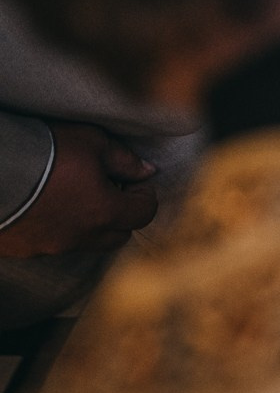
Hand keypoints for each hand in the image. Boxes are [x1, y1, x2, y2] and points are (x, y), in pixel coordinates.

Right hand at [0, 122, 157, 257]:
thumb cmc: (45, 151)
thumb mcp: (93, 142)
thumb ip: (124, 160)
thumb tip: (146, 172)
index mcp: (103, 213)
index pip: (144, 214)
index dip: (143, 194)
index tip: (131, 179)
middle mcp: (78, 237)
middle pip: (116, 235)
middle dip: (119, 214)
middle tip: (105, 187)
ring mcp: (46, 248)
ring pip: (82, 242)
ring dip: (85, 224)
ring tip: (70, 195)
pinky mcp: (20, 249)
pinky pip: (47, 245)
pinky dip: (53, 229)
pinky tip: (42, 207)